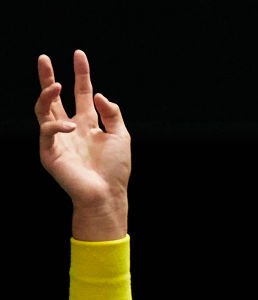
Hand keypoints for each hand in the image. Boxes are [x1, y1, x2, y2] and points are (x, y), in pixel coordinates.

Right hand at [36, 50, 130, 235]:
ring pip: (43, 109)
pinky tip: (70, 125)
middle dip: (48, 77)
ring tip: (56, 84)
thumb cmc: (115, 169)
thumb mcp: (121, 136)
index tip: (80, 55)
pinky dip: (57, 125)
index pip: (82, 93)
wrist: (107, 194)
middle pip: (56, 97)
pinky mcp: (50, 152)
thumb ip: (112, 114)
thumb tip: (99, 94)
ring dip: (47, 94)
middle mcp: (71, 128)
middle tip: (44, 58)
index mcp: (88, 124)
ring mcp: (58, 139)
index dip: (81, 74)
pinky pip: (47, 131)